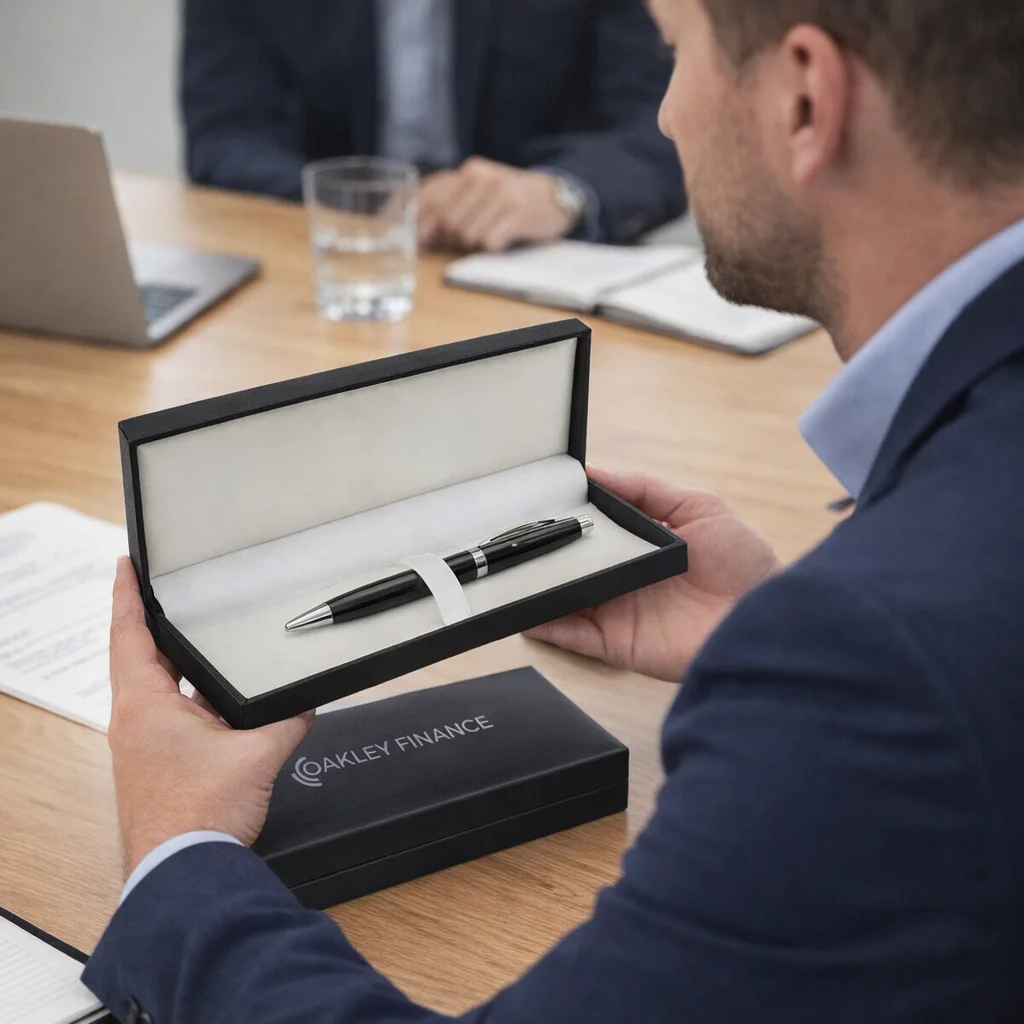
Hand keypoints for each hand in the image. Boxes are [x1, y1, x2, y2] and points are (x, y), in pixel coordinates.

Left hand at [107, 558, 313, 876]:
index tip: (125, 567)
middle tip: (163, 594)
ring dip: (172, 665)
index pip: (129, 634)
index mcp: (145, 705)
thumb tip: (306, 703)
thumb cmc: (200, 816)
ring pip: (155, 689)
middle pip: (138, 657)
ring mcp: (143, 746)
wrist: (184, 870)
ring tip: (196, 642)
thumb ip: (287, 720)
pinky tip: (217, 705)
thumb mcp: (257, 754)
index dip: (127, 595)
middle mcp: (135, 722)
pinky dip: (188, 700)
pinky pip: (169, 717)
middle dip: (151, 623)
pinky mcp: (156, 766)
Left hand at [419, 157, 574, 251]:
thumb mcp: (480, 191)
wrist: (554, 197)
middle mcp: (484, 179)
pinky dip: (492, 248)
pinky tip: (502, 241)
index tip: (415, 241)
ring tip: (488, 237)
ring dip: (473, 245)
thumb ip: (449, 202)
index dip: (417, 223)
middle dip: (449, 238)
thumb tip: (415, 231)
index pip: (430, 196)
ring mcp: (502, 196)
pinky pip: (490, 243)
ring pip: (466, 235)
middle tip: (460, 242)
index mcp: (470, 171)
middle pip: (446, 221)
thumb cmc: (510, 200)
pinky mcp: (519, 215)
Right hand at [526, 468, 781, 681]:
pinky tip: (523, 612)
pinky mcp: (618, 644)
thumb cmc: (744, 563)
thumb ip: (645, 490)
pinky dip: (546, 627)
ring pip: (562, 601)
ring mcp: (618, 613)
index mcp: (639, 547)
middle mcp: (623, 580)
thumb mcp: (698, 506)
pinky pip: (573, 637)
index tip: (535, 508)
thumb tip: (596, 472)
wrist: (768, 619)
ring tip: (505, 576)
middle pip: (570, 569)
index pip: (590, 534)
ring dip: (535, 591)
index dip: (563, 523)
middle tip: (511, 542)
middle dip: (540, 557)